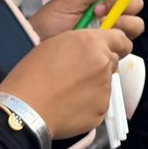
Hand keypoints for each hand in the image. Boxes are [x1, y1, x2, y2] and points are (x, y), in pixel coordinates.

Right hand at [0, 27, 134, 137]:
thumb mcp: (54, 44)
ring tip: (68, 92)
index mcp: (92, 43)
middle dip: (100, 65)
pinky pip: (99, 104)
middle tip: (78, 74)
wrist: (26, 108)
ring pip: (105, 84)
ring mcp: (105, 88)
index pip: (121, 38)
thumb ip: (81, 44)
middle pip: (113, 61)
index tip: (107, 49)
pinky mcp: (102, 110)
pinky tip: (69, 105)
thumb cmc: (32, 74)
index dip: (114, 44)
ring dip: (93, 86)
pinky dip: (88, 105)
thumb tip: (91, 50)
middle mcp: (104, 63)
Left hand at [29, 0, 145, 41]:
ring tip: (98, 23)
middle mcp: (110, 13)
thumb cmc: (48, 26)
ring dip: (120, 21)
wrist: (36, 48)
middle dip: (124, 3)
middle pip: (136, 2)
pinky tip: (99, 39)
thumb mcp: (67, 3)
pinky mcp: (110, 50)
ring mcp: (111, 32)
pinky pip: (126, 45)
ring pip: (135, 24)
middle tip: (101, 7)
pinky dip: (116, 40)